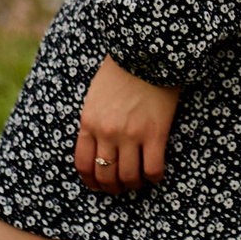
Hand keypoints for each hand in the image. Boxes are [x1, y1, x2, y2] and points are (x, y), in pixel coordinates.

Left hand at [75, 56, 179, 193]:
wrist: (147, 52)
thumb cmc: (122, 70)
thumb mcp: (95, 96)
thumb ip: (94, 121)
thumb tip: (98, 146)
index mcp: (89, 122)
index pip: (83, 165)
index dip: (91, 181)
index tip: (99, 185)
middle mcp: (107, 132)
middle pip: (105, 175)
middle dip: (112, 187)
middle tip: (120, 187)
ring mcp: (131, 135)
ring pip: (129, 177)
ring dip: (133, 184)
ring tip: (139, 181)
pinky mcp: (154, 133)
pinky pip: (153, 168)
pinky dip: (154, 177)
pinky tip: (156, 173)